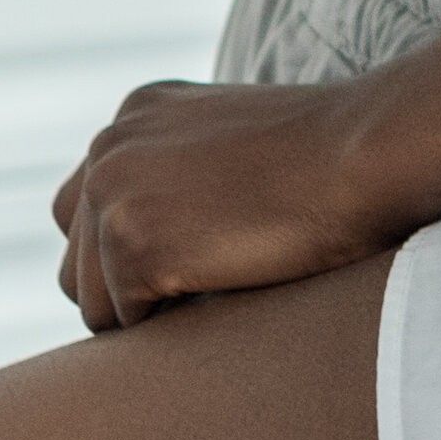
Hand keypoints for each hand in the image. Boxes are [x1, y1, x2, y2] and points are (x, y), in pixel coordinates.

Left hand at [53, 78, 399, 331]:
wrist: (364, 156)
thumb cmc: (329, 157)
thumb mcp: (236, 140)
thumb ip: (183, 169)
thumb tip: (160, 237)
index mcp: (135, 114)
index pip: (87, 212)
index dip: (134, 252)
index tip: (196, 256)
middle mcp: (108, 146)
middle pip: (76, 262)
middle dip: (129, 289)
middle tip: (208, 281)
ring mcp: (114, 194)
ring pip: (91, 302)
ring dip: (149, 313)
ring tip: (222, 282)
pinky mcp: (131, 246)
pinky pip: (124, 324)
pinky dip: (171, 325)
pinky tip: (227, 289)